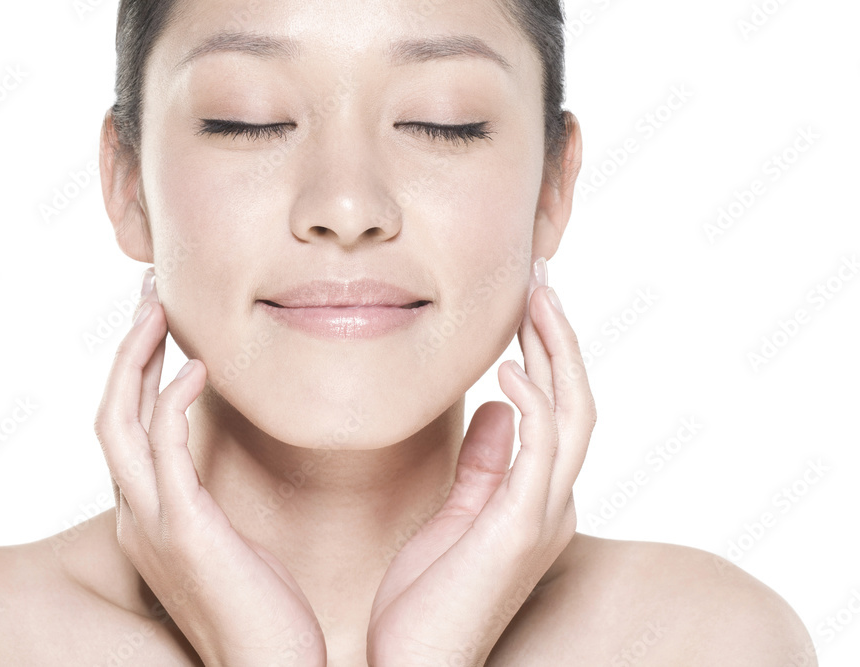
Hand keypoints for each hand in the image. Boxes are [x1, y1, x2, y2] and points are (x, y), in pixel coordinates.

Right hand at [94, 267, 327, 666]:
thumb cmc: (262, 610)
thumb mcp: (231, 541)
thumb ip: (214, 500)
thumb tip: (226, 464)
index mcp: (148, 515)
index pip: (125, 430)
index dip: (135, 373)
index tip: (161, 328)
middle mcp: (137, 515)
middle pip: (109, 413)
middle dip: (126, 350)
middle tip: (149, 296)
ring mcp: (152, 522)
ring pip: (119, 421)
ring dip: (135, 359)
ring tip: (158, 309)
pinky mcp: (183, 528)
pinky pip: (163, 449)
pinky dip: (172, 400)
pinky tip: (199, 369)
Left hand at [366, 257, 596, 666]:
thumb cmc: (425, 601)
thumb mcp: (455, 516)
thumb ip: (483, 463)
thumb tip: (497, 406)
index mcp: (533, 496)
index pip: (555, 408)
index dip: (546, 352)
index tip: (525, 302)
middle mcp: (549, 501)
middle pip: (575, 399)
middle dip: (559, 335)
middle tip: (541, 277)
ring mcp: (541, 515)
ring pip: (572, 416)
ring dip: (556, 353)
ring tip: (536, 298)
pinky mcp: (520, 530)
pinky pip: (541, 455)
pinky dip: (534, 407)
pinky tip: (510, 370)